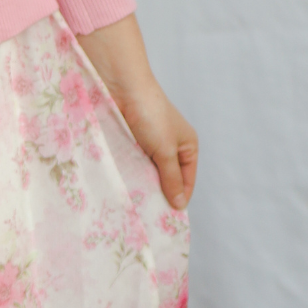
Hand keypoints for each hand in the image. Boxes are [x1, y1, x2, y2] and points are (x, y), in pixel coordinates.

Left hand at [75, 12, 197, 210]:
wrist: (121, 86)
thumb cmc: (151, 114)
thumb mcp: (166, 150)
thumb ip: (171, 178)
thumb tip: (178, 204)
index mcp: (187, 147)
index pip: (186, 182)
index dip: (178, 199)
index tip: (165, 220)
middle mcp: (169, 146)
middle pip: (166, 179)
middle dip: (157, 195)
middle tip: (147, 218)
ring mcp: (148, 145)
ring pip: (146, 174)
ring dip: (140, 186)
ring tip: (132, 206)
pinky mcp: (129, 142)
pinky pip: (130, 165)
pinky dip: (127, 175)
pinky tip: (121, 188)